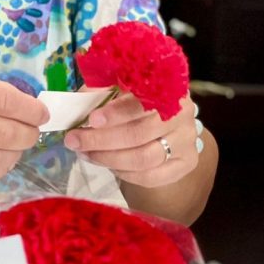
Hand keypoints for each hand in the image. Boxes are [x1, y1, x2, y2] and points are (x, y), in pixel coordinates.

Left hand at [63, 92, 201, 187]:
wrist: (169, 117)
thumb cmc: (139, 98)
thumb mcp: (122, 86)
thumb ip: (102, 92)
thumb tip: (78, 105)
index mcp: (169, 89)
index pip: (142, 103)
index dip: (116, 113)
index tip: (91, 119)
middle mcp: (184, 115)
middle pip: (140, 134)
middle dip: (102, 140)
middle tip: (75, 141)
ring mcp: (187, 142)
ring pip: (144, 159)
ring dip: (109, 159)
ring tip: (86, 154)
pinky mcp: (186, 163)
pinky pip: (151, 177)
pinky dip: (124, 174)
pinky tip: (108, 165)